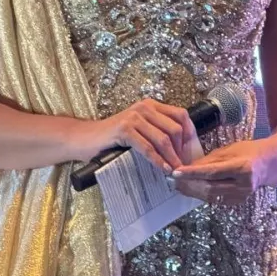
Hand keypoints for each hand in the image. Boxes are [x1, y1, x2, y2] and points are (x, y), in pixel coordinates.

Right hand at [80, 98, 197, 173]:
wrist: (84, 138)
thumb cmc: (114, 138)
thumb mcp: (140, 129)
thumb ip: (157, 131)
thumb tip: (182, 148)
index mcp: (152, 105)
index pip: (181, 115)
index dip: (189, 133)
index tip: (192, 150)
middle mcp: (145, 108)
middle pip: (175, 128)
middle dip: (181, 149)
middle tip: (184, 165)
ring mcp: (134, 118)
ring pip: (163, 139)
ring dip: (171, 157)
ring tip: (175, 170)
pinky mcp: (124, 130)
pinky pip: (147, 147)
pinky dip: (157, 160)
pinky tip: (162, 169)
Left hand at [170, 140, 267, 204]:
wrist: (268, 164)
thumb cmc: (249, 152)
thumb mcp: (230, 149)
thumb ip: (210, 159)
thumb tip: (189, 167)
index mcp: (243, 167)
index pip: (213, 172)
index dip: (193, 173)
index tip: (176, 172)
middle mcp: (243, 185)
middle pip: (210, 187)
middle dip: (189, 184)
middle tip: (172, 180)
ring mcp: (241, 196)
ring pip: (210, 196)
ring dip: (192, 191)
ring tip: (178, 185)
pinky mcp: (237, 202)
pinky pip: (215, 199)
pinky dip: (201, 194)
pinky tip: (191, 189)